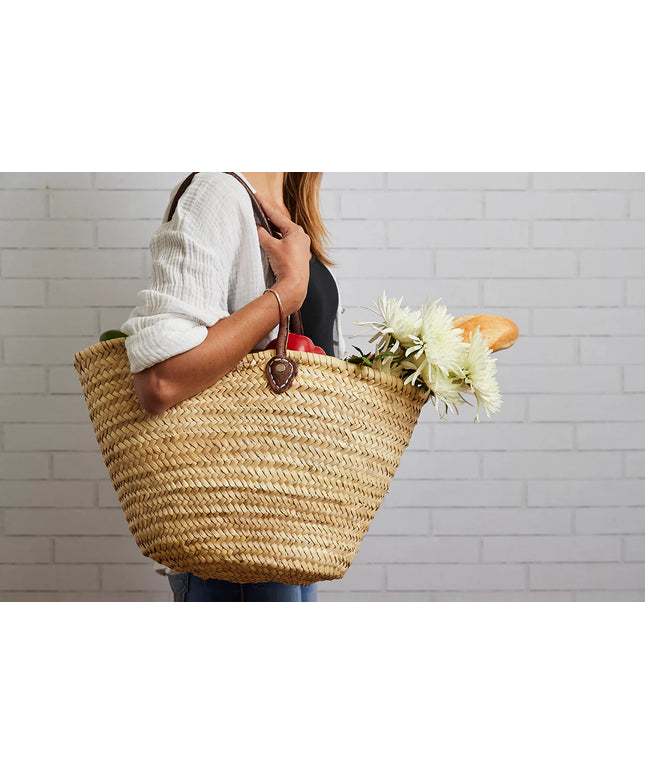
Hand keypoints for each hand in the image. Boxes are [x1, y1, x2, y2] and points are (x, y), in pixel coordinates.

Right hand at [255, 191, 310, 314]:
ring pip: (283, 235)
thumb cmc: (286, 265)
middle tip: (257, 209)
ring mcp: (300, 247)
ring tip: (260, 225)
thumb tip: (256, 228)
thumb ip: (262, 234)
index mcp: (296, 231)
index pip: (277, 215)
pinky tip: (268, 241)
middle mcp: (301, 237)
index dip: (265, 206)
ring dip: (272, 231)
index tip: (257, 196)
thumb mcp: (271, 246)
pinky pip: (285, 244)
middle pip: (281, 224)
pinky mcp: (297, 257)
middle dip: (268, 218)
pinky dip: (276, 241)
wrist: (294, 286)